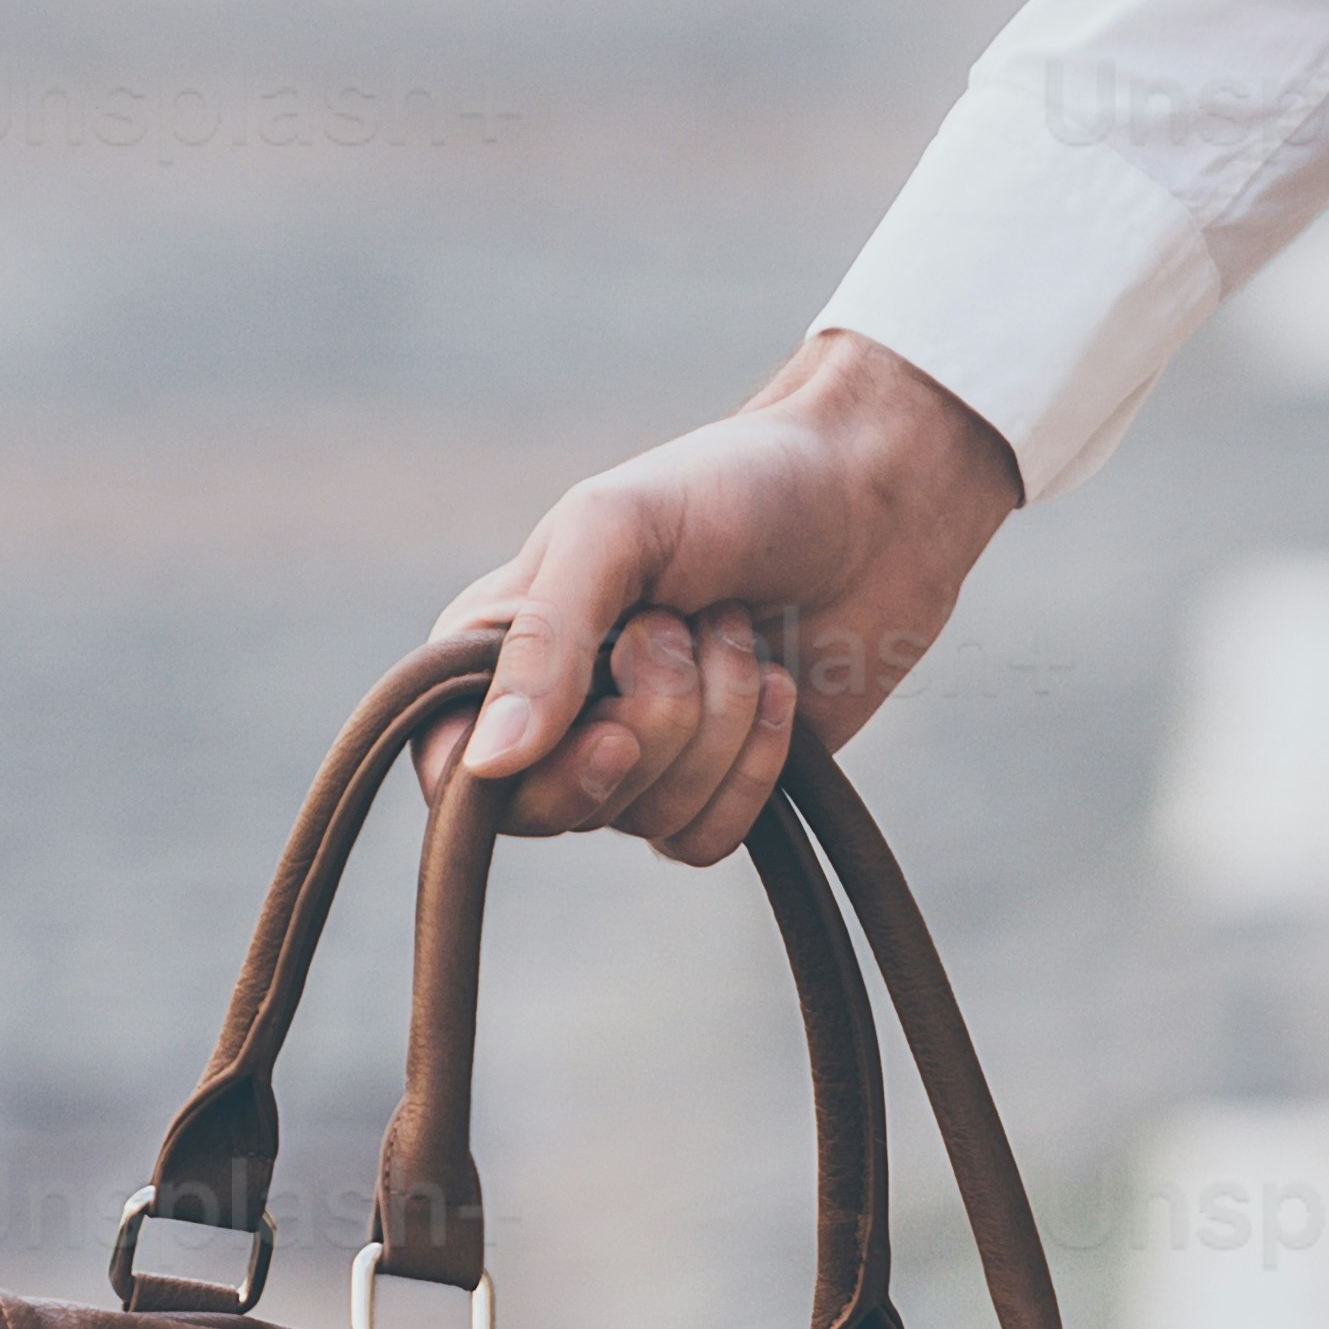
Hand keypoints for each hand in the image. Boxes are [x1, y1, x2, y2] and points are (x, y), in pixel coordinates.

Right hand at [427, 327, 1023, 861]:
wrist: (874, 501)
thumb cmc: (732, 489)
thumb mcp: (616, 530)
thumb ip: (542, 640)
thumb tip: (488, 764)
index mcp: (498, 646)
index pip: (454, 769)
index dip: (518, 776)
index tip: (603, 724)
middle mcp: (555, 714)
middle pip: (554, 807)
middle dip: (644, 724)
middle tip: (678, 635)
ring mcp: (638, 758)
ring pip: (645, 817)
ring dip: (716, 722)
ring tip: (736, 631)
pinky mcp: (715, 788)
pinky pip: (703, 839)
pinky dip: (755, 769)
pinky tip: (781, 689)